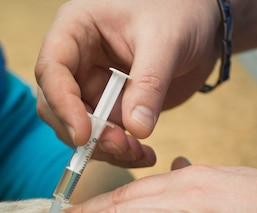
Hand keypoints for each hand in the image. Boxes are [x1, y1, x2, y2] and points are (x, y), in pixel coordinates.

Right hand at [34, 0, 221, 166]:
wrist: (203, 24)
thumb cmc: (179, 12)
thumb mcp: (166, 41)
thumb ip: (149, 83)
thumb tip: (136, 128)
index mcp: (76, 29)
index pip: (52, 69)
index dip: (62, 104)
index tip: (84, 134)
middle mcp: (76, 60)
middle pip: (56, 105)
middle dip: (84, 133)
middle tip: (119, 145)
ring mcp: (91, 86)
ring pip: (78, 128)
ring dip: (102, 148)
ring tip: (137, 152)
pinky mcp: (109, 107)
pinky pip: (103, 137)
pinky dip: (120, 151)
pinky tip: (144, 154)